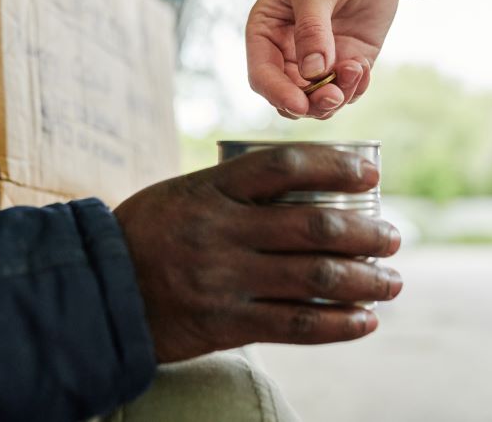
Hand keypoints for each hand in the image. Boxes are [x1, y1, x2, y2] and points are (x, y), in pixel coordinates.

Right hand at [113, 146, 402, 363]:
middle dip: (366, 232)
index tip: (371, 176)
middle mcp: (221, 230)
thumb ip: (237, 191)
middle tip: (393, 237)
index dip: (336, 167)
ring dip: (364, 279)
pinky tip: (363, 320)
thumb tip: (308, 189)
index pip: (286, 166)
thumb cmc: (148, 233)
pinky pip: (294, 324)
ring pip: (313, 277)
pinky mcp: (224, 323)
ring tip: (391, 281)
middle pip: (313, 226)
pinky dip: (337, 322)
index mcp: (212, 189)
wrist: (97, 290)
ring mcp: (223, 278)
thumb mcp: (185, 193)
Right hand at [246, 0, 429, 118]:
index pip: (262, 74)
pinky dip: (356, 87)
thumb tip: (313, 72)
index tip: (300, 103)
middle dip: (311, 102)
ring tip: (356, 71)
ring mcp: (321, 57)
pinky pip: (348, 88)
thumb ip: (312, 29)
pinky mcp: (350, 58)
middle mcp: (289, 50)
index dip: (278, 93)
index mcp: (267, 30)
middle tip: (333, 95)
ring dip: (337, 97)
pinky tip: (363, 67)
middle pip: (290, 95)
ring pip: (320, 99)